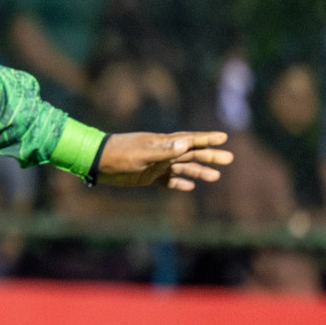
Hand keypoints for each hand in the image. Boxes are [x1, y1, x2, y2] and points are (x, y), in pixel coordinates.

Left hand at [97, 131, 233, 191]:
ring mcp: (156, 165)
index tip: (224, 138)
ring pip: (182, 168)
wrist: (97, 162)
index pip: (190, 140)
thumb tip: (186, 143)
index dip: (207, 139)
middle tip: (228, 159)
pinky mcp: (147, 176)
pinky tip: (189, 186)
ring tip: (215, 177)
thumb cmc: (119, 154)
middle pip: (191, 154)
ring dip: (198, 171)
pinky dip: (179, 183)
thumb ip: (164, 150)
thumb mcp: (142, 153)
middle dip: (210, 156)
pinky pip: (167, 180)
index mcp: (163, 143)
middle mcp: (162, 153)